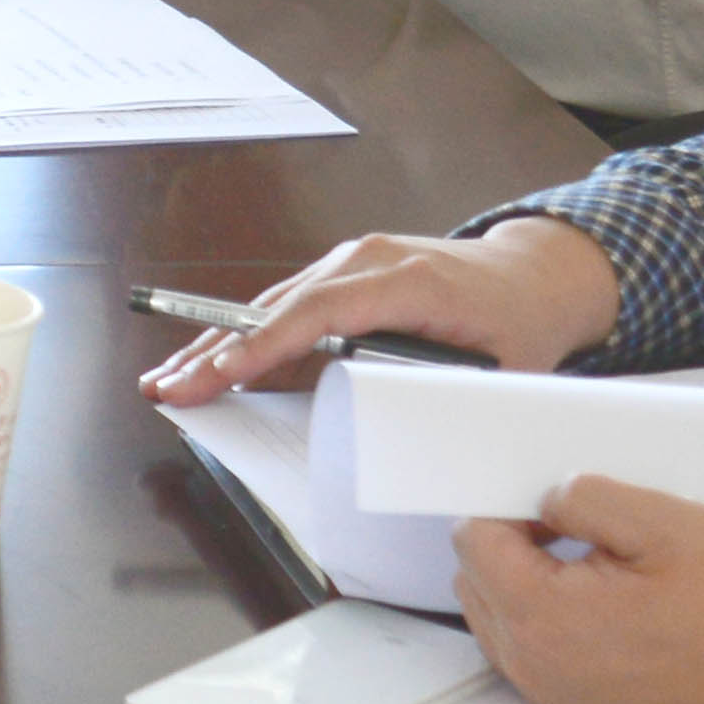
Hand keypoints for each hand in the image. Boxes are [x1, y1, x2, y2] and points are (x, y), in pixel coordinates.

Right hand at [141, 218, 621, 404]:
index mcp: (409, 280)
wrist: (536, 273)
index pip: (323, 310)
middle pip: (279, 306)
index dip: (269, 343)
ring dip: (217, 345)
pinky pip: (284, 307)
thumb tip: (402, 443)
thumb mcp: (503, 369)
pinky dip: (242, 337)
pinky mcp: (342, 275)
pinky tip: (208, 364)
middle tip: (168, 387)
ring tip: (168, 380)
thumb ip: (451, 397)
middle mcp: (369, 260)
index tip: (225, 374)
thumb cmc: (521, 322)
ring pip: (270, 305)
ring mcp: (350, 263)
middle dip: (218, 351)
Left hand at [454, 476, 703, 703]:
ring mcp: (554, 693)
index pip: (472, 541)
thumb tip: (543, 499)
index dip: (507, 508)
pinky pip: (526, 652)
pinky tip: (601, 601)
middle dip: (509, 545)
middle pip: (473, 581)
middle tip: (574, 530)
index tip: (551, 504)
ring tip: (593, 564)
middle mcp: (534, 665)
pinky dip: (544, 619)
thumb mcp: (659, 520)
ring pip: (496, 618)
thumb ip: (581, 497)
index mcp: (542, 616)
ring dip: (524, 582)